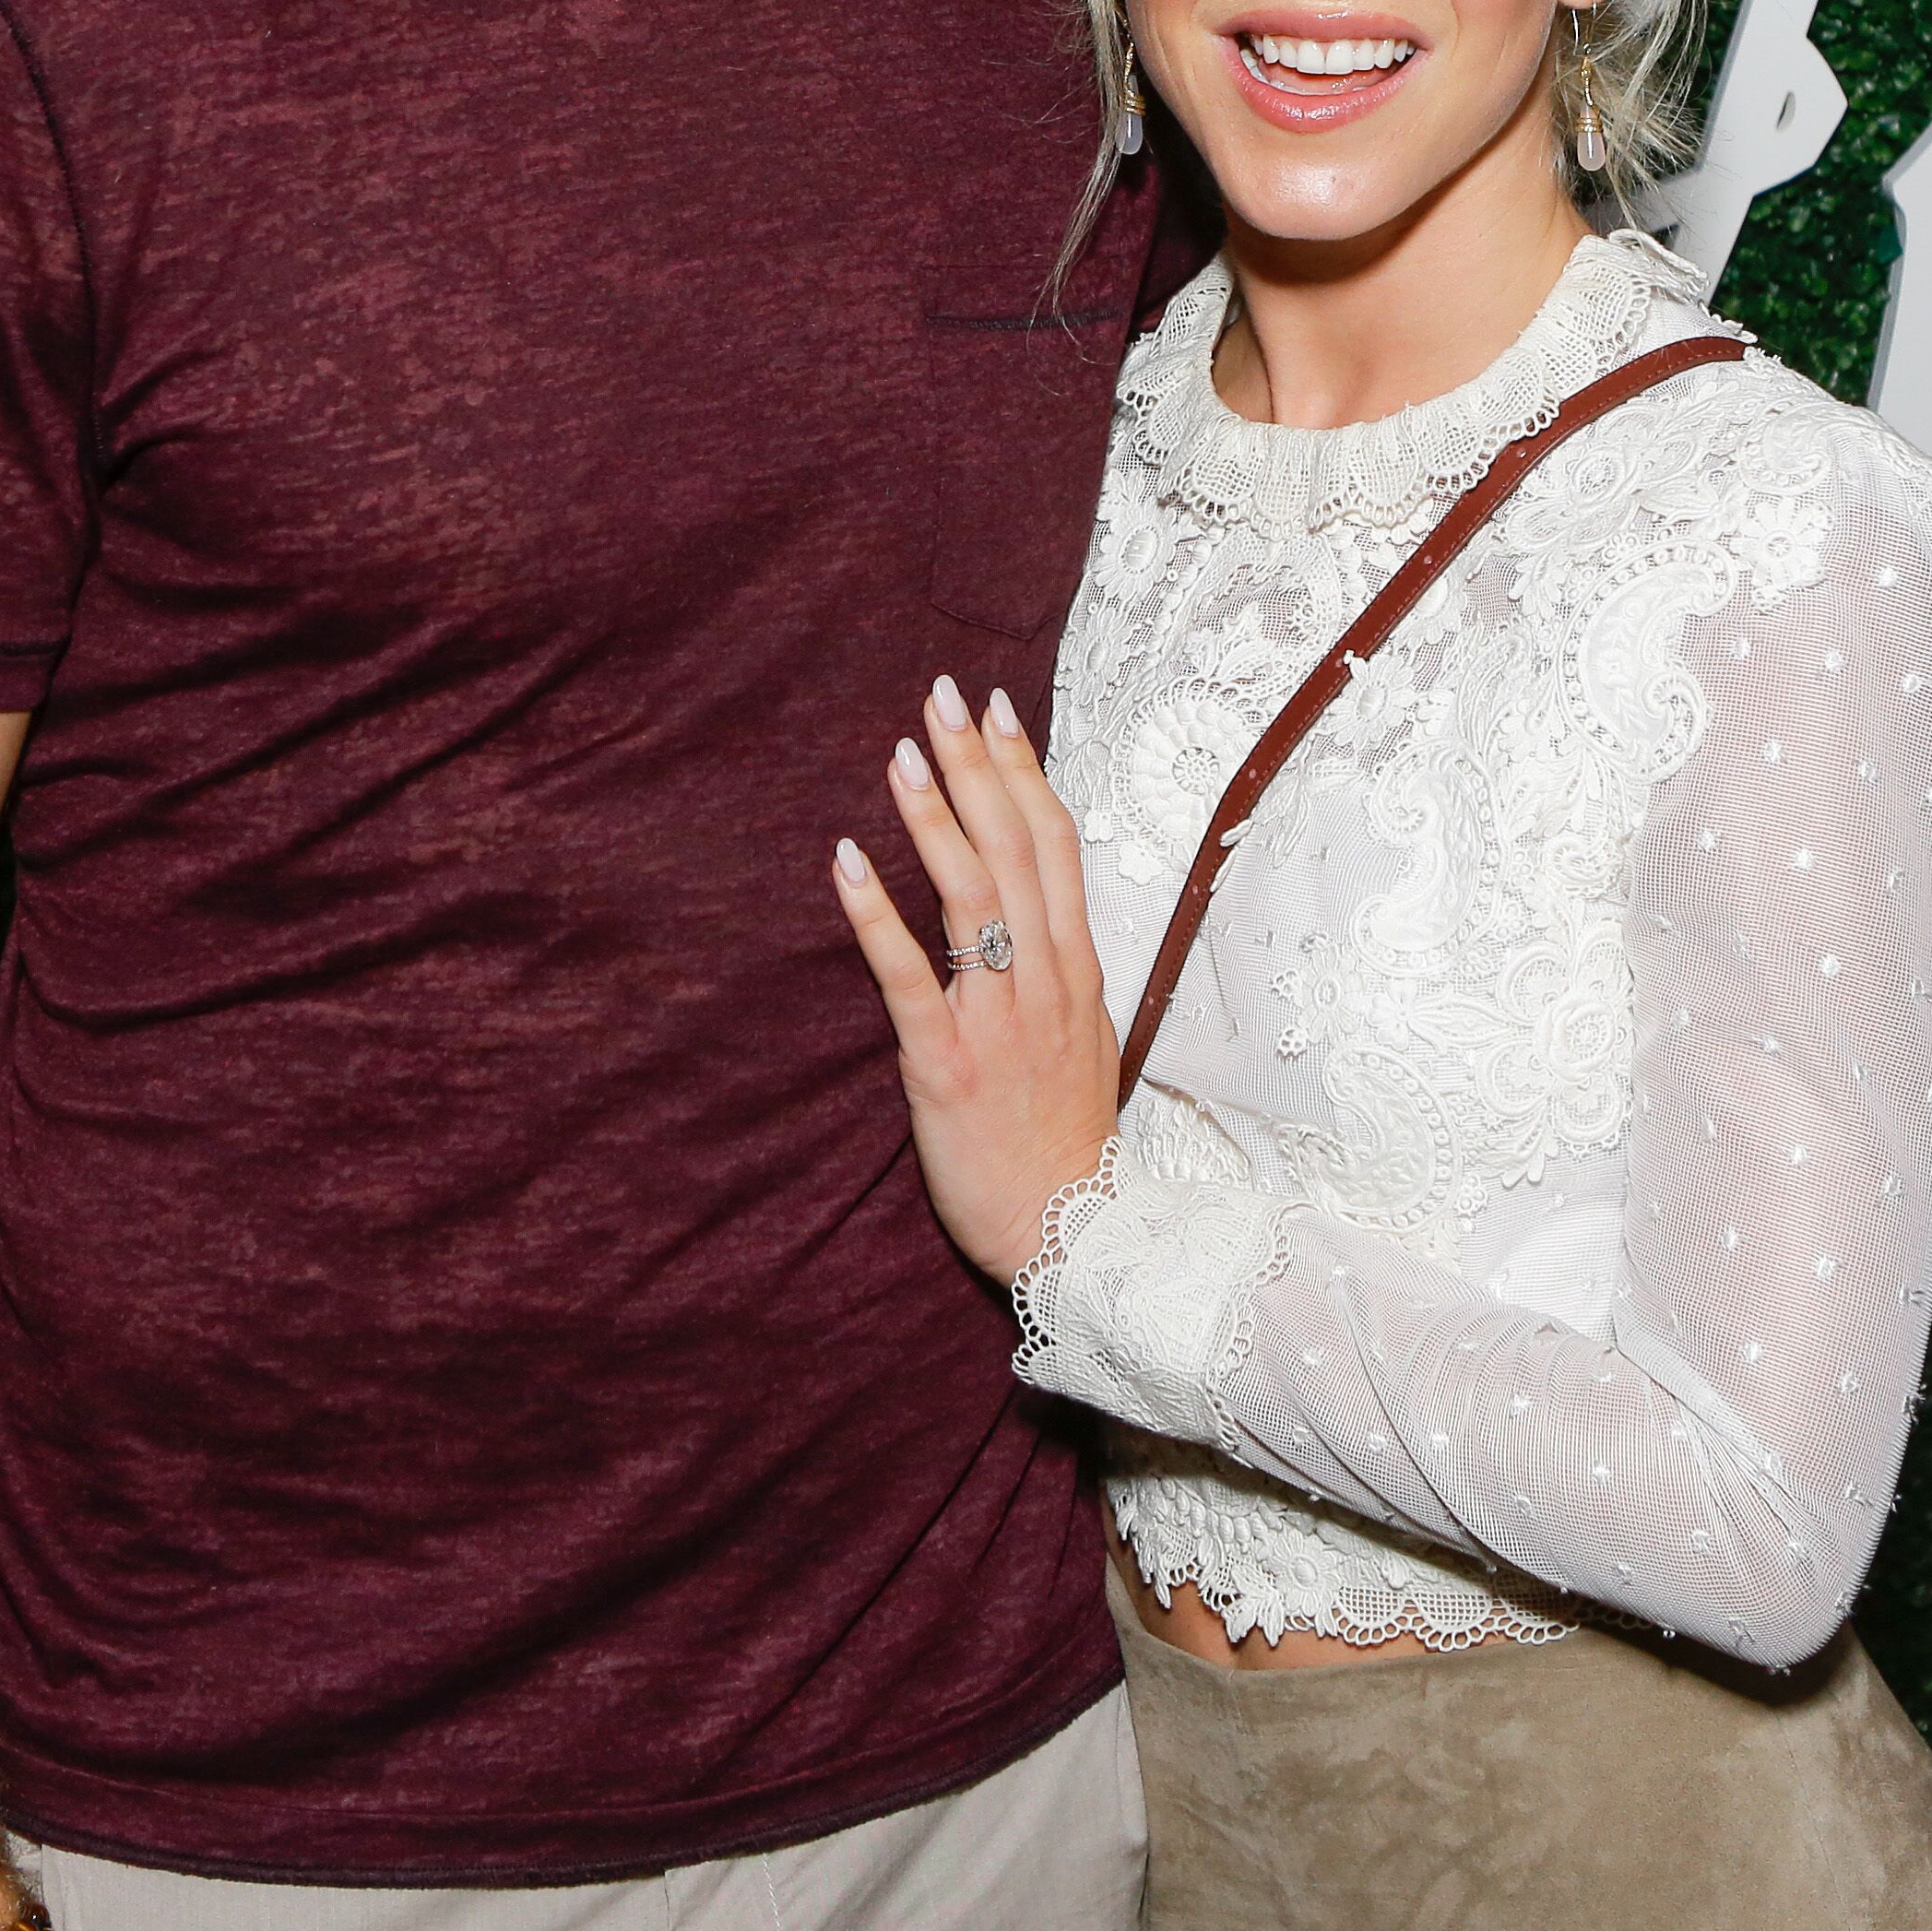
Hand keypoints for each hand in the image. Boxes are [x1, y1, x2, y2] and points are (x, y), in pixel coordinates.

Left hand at [827, 675, 1125, 1286]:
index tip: (997, 711)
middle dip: (977, 768)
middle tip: (940, 696)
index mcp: (1079, 970)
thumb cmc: (1067, 1139)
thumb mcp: (1085, 1039)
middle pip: (1014, 852)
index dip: (1025, 773)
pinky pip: (910, 977)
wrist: (1072, 1234)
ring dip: (934, 820)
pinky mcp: (948, 1065)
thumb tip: (1034, 908)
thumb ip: (1059, 969)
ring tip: (900, 755)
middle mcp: (1046, 981)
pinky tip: (846, 861)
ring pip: (971, 899)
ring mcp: (1000, 1021)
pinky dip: (877, 915)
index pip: (1056, 847)